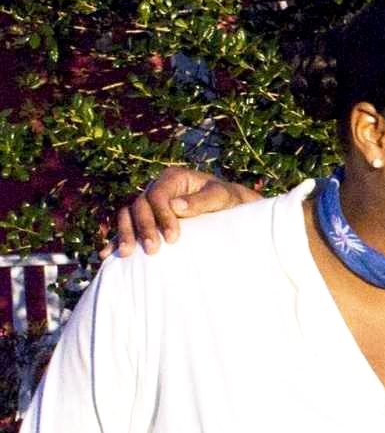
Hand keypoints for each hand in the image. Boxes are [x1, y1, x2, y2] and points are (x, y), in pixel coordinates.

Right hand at [100, 165, 259, 258]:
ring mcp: (148, 203)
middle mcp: (156, 188)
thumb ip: (200, 201)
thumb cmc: (227, 200)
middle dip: (144, 228)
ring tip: (127, 254)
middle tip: (153, 250)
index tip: (173, 238)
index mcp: (172, 178)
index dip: (161, 215)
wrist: (228, 207)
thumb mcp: (221, 197)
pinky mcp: (146, 219)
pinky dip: (116, 239)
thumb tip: (175, 206)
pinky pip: (127, 227)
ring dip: (125, 234)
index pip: (158, 195)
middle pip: (139, 206)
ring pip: (127, 214)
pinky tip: (107, 254)